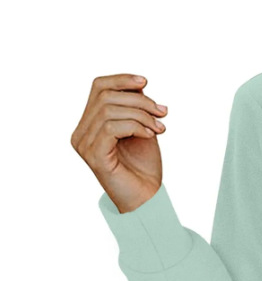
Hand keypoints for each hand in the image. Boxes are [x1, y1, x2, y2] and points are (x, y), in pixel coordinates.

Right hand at [71, 73, 167, 212]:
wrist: (147, 199)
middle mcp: (81, 133)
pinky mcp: (94, 156)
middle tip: (162, 113)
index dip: (121, 80)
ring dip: (141, 115)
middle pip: (105, 96)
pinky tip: (150, 136)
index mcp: (90, 124)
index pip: (98, 88)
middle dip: (138, 100)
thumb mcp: (142, 130)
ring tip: (159, 128)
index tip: (146, 82)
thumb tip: (139, 85)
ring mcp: (84, 145)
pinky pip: (111, 128)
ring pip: (109, 110)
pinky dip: (135, 126)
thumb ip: (136, 109)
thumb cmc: (143, 168)